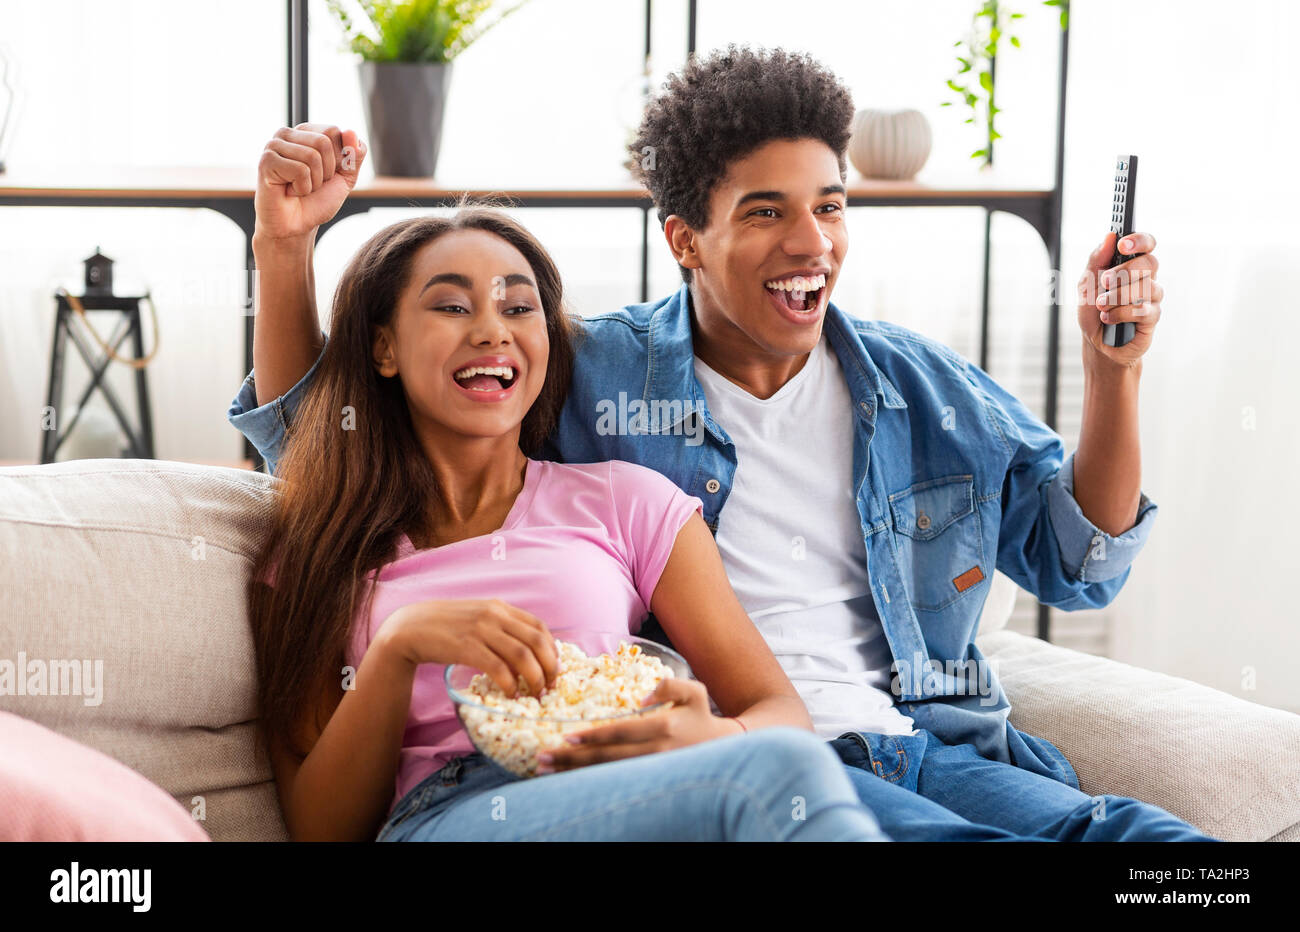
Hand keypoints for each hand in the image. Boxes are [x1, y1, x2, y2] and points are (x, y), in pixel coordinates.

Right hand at [254, 123, 367, 241]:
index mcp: (305, 132)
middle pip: (324, 142)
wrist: (296, 225)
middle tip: (311, 183)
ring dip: (314, 182)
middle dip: (326, 171)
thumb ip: (354, 154)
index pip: (333, 131)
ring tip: (299, 188)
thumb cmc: (317, 200)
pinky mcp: (266, 160)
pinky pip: (300, 170)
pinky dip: (302, 188)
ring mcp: (273, 145)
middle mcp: (287, 133)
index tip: (325, 174)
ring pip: (312, 156)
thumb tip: (352, 132)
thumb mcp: (346, 176)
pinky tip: (289, 191)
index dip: (338, 158)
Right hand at [379, 599, 557, 696]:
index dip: (552, 650)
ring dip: (534, 677)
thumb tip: (526, 655)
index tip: (554, 669)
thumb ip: (500, 629)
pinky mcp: (466, 647)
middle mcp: (494, 615)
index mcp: (500, 607)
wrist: (410, 627)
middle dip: (549, 667)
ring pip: (522, 655)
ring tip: (535, 694)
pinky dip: (510, 683)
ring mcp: (481, 630)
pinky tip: (511, 693)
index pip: (539, 626)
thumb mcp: (478, 618)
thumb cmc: (446, 627)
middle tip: (550, 686)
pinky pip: (498, 667)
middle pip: (536, 641)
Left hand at [537, 678, 739, 772]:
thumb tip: (642, 696)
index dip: (594, 737)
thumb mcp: (694, 692)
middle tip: (543, 759)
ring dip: (576, 774)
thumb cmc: (703, 716)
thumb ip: (670, 686)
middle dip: (573, 760)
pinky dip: (590, 782)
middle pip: (607, 759)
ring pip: (608, 774)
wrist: (725, 751)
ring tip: (547, 772)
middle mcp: (656, 752)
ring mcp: (652, 770)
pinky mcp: (649, 781)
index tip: (567, 738)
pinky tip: (569, 780)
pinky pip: (615, 781)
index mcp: (664, 727)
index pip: (621, 733)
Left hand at [1076, 231, 1163, 369]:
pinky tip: (1108, 318)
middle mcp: (1146, 278)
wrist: (1095, 342)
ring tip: (1101, 305)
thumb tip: (1109, 236)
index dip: (1139, 240)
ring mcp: (1152, 298)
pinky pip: (1144, 310)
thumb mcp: (1086, 283)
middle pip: (1150, 263)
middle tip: (1105, 281)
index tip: (1122, 244)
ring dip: (1118, 296)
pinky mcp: (1153, 317)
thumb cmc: (1093, 310)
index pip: (1147, 244)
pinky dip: (1122, 313)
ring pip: (1147, 287)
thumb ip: (1097, 260)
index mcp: (1131, 265)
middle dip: (1125, 271)